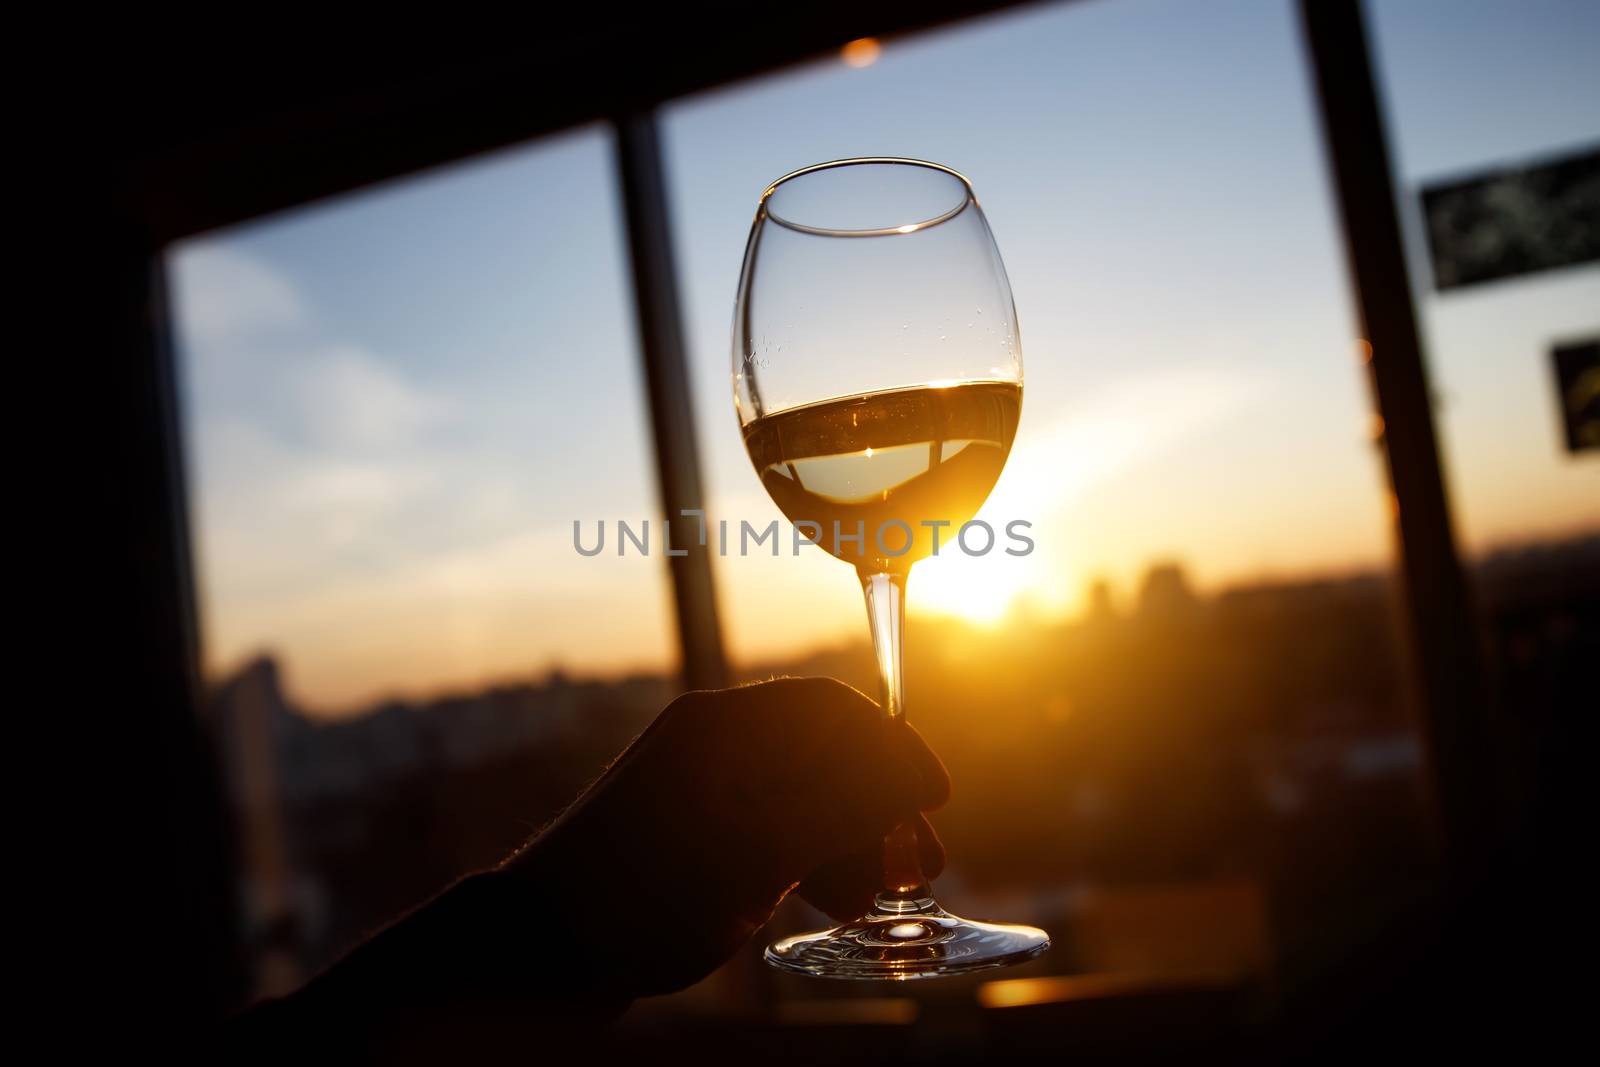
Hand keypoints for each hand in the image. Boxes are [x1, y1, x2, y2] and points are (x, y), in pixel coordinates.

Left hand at [502, 677, 949, 995]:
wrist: (543, 950)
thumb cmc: (644, 894)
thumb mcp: (757, 852)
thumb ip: (840, 806)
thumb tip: (912, 775)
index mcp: (721, 727)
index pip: (830, 709)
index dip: (892, 748)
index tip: (934, 800)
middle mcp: (714, 747)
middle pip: (824, 756)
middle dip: (879, 809)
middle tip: (923, 866)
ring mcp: (704, 792)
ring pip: (803, 800)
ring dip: (850, 842)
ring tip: (873, 898)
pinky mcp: (696, 837)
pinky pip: (773, 832)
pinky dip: (809, 860)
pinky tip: (830, 901)